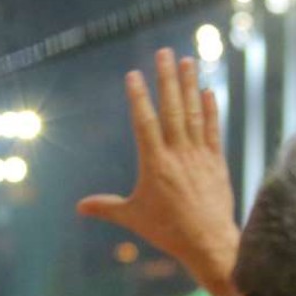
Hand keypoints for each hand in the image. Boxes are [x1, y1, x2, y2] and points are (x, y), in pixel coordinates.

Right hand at [76, 49, 240, 295]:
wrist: (210, 243)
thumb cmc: (168, 231)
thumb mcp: (133, 218)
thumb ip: (106, 207)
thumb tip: (79, 207)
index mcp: (155, 164)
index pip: (145, 123)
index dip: (139, 97)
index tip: (134, 74)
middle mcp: (179, 154)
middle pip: (172, 109)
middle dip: (168, 79)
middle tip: (164, 52)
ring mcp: (200, 156)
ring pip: (194, 113)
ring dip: (190, 85)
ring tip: (188, 61)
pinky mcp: (217, 163)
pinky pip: (213, 130)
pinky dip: (211, 110)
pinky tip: (208, 91)